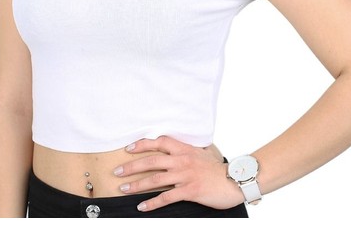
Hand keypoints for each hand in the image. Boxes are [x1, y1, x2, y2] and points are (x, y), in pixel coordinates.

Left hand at [113, 136, 243, 211]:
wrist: (233, 180)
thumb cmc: (216, 168)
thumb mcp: (200, 153)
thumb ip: (185, 151)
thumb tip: (173, 150)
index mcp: (184, 149)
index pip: (159, 142)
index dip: (142, 144)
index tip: (128, 148)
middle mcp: (182, 160)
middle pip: (152, 160)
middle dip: (132, 166)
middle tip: (117, 171)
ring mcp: (185, 175)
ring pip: (155, 179)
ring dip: (137, 184)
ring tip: (124, 189)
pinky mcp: (189, 191)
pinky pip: (166, 197)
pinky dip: (152, 203)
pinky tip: (142, 207)